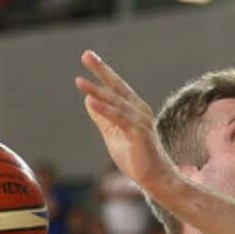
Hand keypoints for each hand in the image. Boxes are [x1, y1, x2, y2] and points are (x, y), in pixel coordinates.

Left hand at [74, 50, 176, 197]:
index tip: (88, 56)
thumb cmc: (136, 158)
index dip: (102, 72)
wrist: (155, 179)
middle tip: (86, 55)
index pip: (115, 87)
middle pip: (117, 87)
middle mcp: (139, 110)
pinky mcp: (139, 133)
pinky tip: (91, 102)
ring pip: (116, 102)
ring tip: (79, 81)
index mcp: (134, 109)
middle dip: (101, 70)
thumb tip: (89, 100)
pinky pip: (120, 119)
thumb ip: (103, 118)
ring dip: (97, 91)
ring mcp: (140, 121)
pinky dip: (105, 110)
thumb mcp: (113, 134)